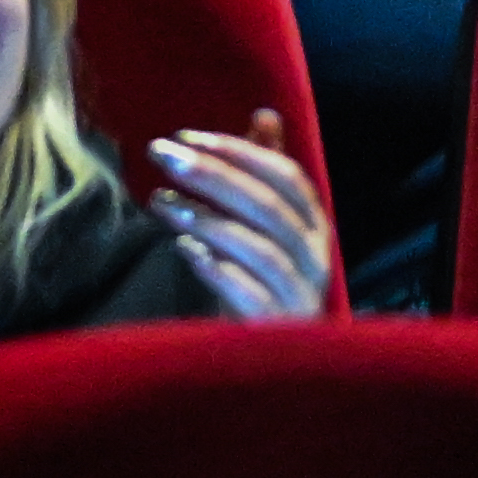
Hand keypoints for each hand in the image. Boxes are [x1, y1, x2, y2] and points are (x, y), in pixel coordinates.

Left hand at [150, 112, 329, 315]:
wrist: (267, 363)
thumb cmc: (261, 284)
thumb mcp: (263, 227)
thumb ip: (265, 173)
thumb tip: (266, 114)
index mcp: (315, 227)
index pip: (286, 177)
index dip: (240, 152)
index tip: (187, 136)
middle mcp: (316, 259)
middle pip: (269, 207)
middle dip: (213, 176)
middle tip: (163, 156)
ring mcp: (300, 296)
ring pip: (260, 248)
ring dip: (207, 219)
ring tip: (161, 203)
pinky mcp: (278, 330)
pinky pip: (251, 295)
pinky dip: (218, 269)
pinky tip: (184, 250)